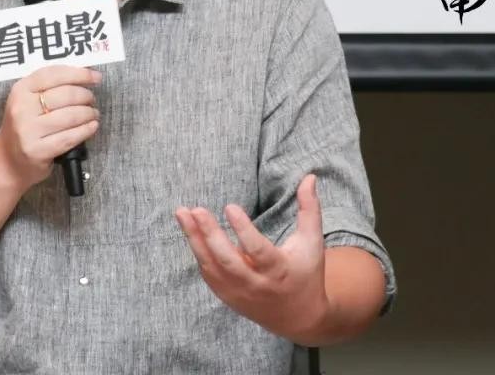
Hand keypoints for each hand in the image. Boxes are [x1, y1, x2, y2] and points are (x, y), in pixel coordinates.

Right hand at [0, 64, 100, 191]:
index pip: (54, 74)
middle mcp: (22, 108)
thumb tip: (85, 75)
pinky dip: (86, 130)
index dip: (80, 74)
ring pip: (71, 115)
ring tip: (93, 114)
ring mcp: (28, 130)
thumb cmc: (25, 126)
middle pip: (67, 94)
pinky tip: (92, 126)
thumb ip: (51, 86)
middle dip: (86, 96)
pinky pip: (70, 137)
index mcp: (21, 90)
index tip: (96, 77)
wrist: (7, 160)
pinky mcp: (37, 150)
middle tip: (91, 100)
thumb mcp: (28, 100)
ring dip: (89, 113)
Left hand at [174, 174, 330, 343]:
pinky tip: (190, 231)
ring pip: (212, 268)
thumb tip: (309, 177)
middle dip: (209, 234)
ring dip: (195, 240)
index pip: (258, 251)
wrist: (298, 317)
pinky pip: (208, 274)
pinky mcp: (228, 296)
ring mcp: (239, 293)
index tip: (229, 207)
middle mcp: (256, 284)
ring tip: (182, 214)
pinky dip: (198, 252)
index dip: (243, 230)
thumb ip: (309, 209)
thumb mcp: (312, 241)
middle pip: (227, 261)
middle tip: (196, 210)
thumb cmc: (306, 272)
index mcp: (279, 270)